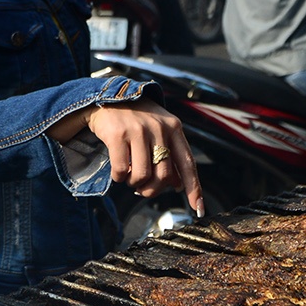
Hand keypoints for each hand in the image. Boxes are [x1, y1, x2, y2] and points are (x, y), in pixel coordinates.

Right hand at [87, 101, 202, 210]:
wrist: (107, 97)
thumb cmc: (136, 118)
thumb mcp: (159, 131)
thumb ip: (170, 155)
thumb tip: (178, 185)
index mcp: (173, 128)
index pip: (188, 163)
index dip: (194, 188)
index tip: (199, 208)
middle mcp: (159, 128)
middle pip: (164, 175)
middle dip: (152, 189)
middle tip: (143, 189)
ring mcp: (138, 130)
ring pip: (142, 176)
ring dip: (134, 184)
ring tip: (130, 177)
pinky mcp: (117, 134)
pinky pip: (121, 171)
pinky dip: (119, 178)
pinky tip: (118, 172)